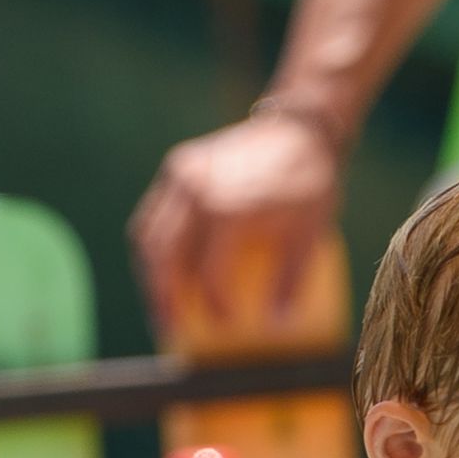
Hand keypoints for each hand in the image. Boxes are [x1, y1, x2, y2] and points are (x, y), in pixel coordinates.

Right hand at [130, 96, 344, 334]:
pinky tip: (162, 272)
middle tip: (170, 330)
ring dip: (150, 275)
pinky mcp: (178, 167)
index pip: (208, 270)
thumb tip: (277, 325)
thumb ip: (292, 280)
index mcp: (228, 208)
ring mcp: (182, 175)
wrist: (300, 127)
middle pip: (164, 257)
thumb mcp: (310, 234)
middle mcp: (196, 190)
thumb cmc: (310, 182)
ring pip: (148, 235)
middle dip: (162, 298)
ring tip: (161, 306)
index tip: (223, 326)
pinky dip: (154, 248)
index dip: (213, 303)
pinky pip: (154, 215)